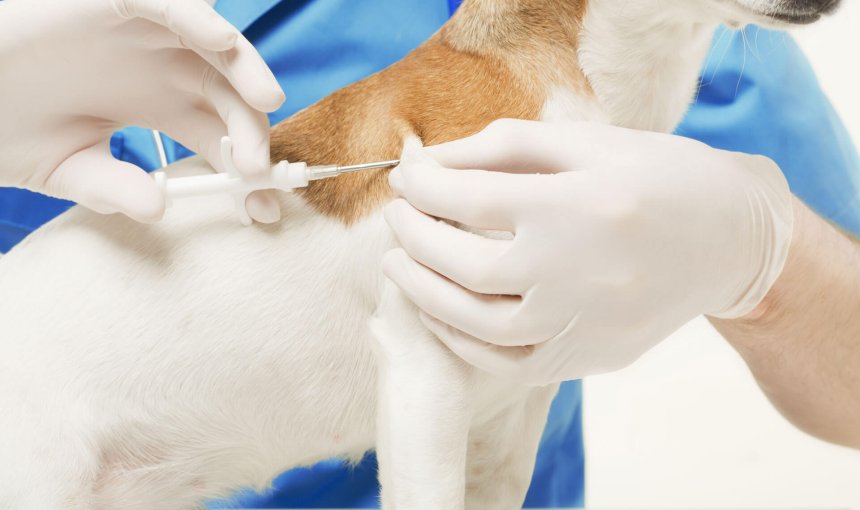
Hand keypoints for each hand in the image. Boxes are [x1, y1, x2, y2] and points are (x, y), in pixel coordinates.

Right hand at [0, 0, 284, 222]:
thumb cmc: (12, 121)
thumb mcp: (68, 166)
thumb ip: (110, 187)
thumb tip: (157, 207)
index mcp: (163, 110)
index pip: (222, 141)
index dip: (247, 174)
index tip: (265, 209)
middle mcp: (166, 72)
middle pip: (232, 98)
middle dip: (252, 132)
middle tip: (257, 169)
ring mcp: (148, 37)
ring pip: (216, 48)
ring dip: (246, 70)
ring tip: (266, 100)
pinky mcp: (120, 4)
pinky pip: (169, 5)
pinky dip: (198, 17)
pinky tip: (220, 42)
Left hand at [383, 120, 792, 384]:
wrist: (730, 240)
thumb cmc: (658, 177)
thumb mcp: (588, 141)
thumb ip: (504, 146)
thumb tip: (430, 163)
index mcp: (578, 204)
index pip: (469, 198)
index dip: (423, 187)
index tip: (406, 179)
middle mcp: (578, 271)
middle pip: (464, 266)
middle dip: (412, 238)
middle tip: (395, 218)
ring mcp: (584, 323)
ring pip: (479, 324)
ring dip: (424, 294)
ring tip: (399, 263)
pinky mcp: (590, 357)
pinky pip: (509, 363)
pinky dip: (463, 340)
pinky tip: (441, 312)